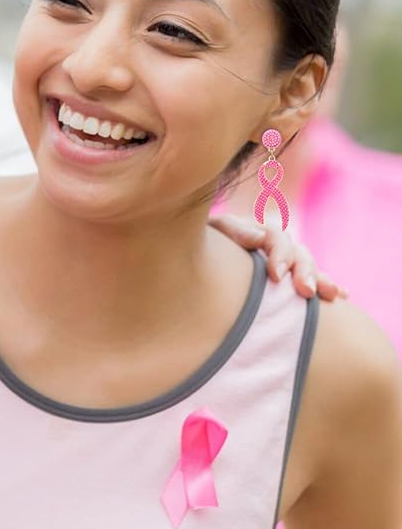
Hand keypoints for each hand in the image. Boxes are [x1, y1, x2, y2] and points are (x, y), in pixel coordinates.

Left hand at [209, 214, 344, 301]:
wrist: (187, 259)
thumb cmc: (198, 246)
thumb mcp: (211, 233)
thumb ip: (233, 231)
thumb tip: (257, 236)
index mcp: (253, 231)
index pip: (276, 238)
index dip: (280, 255)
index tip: (276, 276)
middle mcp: (272, 245)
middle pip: (298, 253)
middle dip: (305, 272)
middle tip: (306, 292)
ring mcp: (281, 262)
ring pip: (308, 268)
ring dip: (321, 280)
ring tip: (332, 295)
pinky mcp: (285, 280)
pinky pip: (311, 281)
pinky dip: (326, 286)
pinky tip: (341, 297)